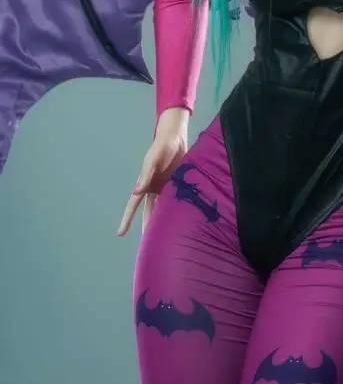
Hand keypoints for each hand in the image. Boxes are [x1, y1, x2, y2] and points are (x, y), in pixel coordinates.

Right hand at [117, 108, 189, 236]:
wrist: (176, 137)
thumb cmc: (162, 146)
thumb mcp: (153, 159)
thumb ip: (147, 174)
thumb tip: (137, 192)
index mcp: (145, 184)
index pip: (133, 205)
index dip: (127, 219)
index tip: (120, 233)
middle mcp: (154, 188)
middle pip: (149, 211)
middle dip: (148, 226)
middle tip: (149, 245)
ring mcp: (166, 187)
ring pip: (163, 209)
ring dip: (163, 221)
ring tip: (166, 238)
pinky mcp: (177, 184)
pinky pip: (175, 200)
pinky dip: (177, 210)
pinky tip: (182, 221)